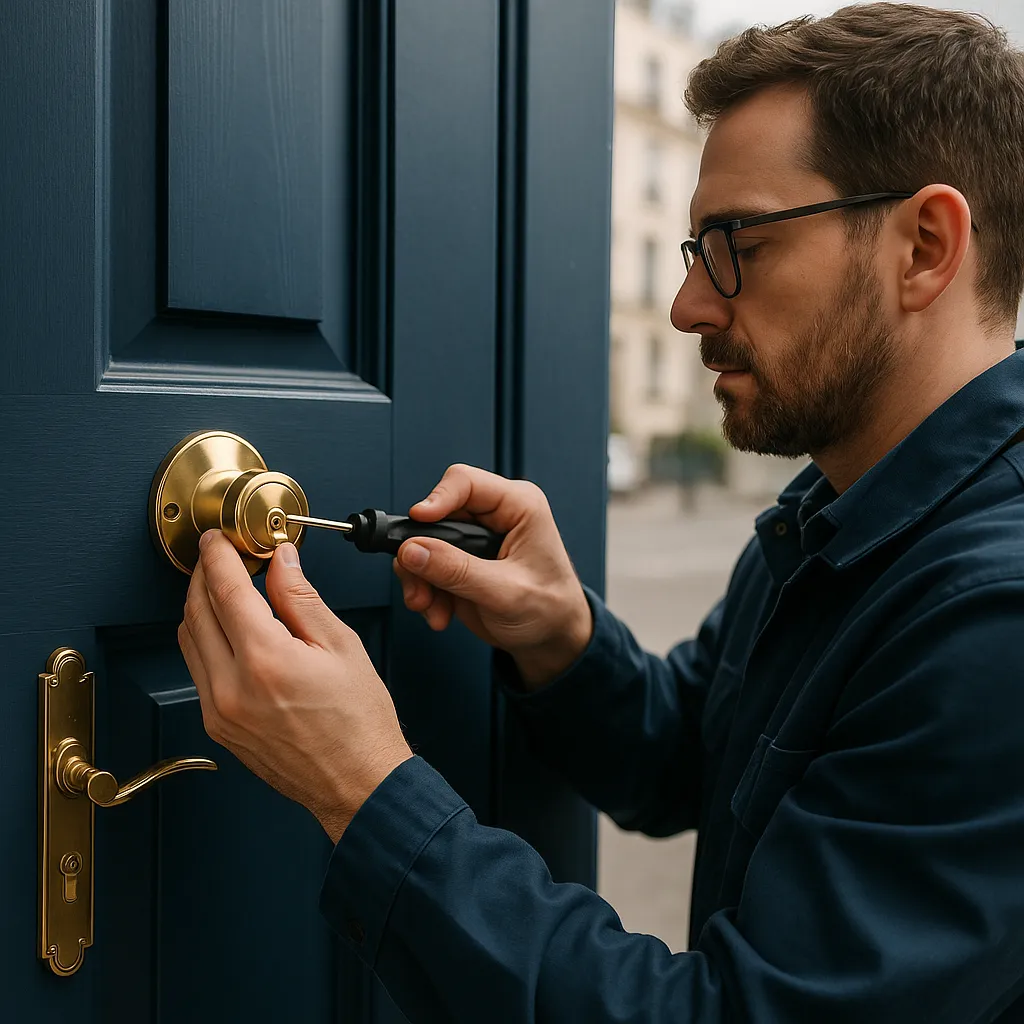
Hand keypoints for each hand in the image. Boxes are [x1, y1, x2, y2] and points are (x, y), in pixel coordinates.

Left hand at [178, 530, 412, 842]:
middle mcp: (230, 687)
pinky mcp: (217, 727)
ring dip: (201, 606)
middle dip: (204, 575)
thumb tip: (282, 560)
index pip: (225, 589)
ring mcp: (218, 711)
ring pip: (189, 640)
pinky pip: (198, 670)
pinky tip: (232, 630)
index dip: (218, 554)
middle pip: (195, 611)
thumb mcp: (340, 645)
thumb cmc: (359, 723)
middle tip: (222, 556)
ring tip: (228, 589)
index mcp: (265, 660)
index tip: (219, 538)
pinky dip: (207, 639)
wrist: (357, 783)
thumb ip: (301, 597)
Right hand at [393, 464, 592, 689]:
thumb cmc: (550, 608)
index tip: (417, 522)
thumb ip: (457, 570)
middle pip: (436, 515)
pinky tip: (439, 613)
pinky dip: (425, 591)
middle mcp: (492, 516)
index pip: (465, 482)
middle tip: (419, 584)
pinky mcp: (458, 562)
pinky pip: (423, 566)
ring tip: (429, 607)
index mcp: (518, 505)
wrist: (551, 639)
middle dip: (421, 553)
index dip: (436, 500)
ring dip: (419, 578)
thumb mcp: (505, 592)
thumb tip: (412, 550)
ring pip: (423, 543)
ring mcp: (473, 540)